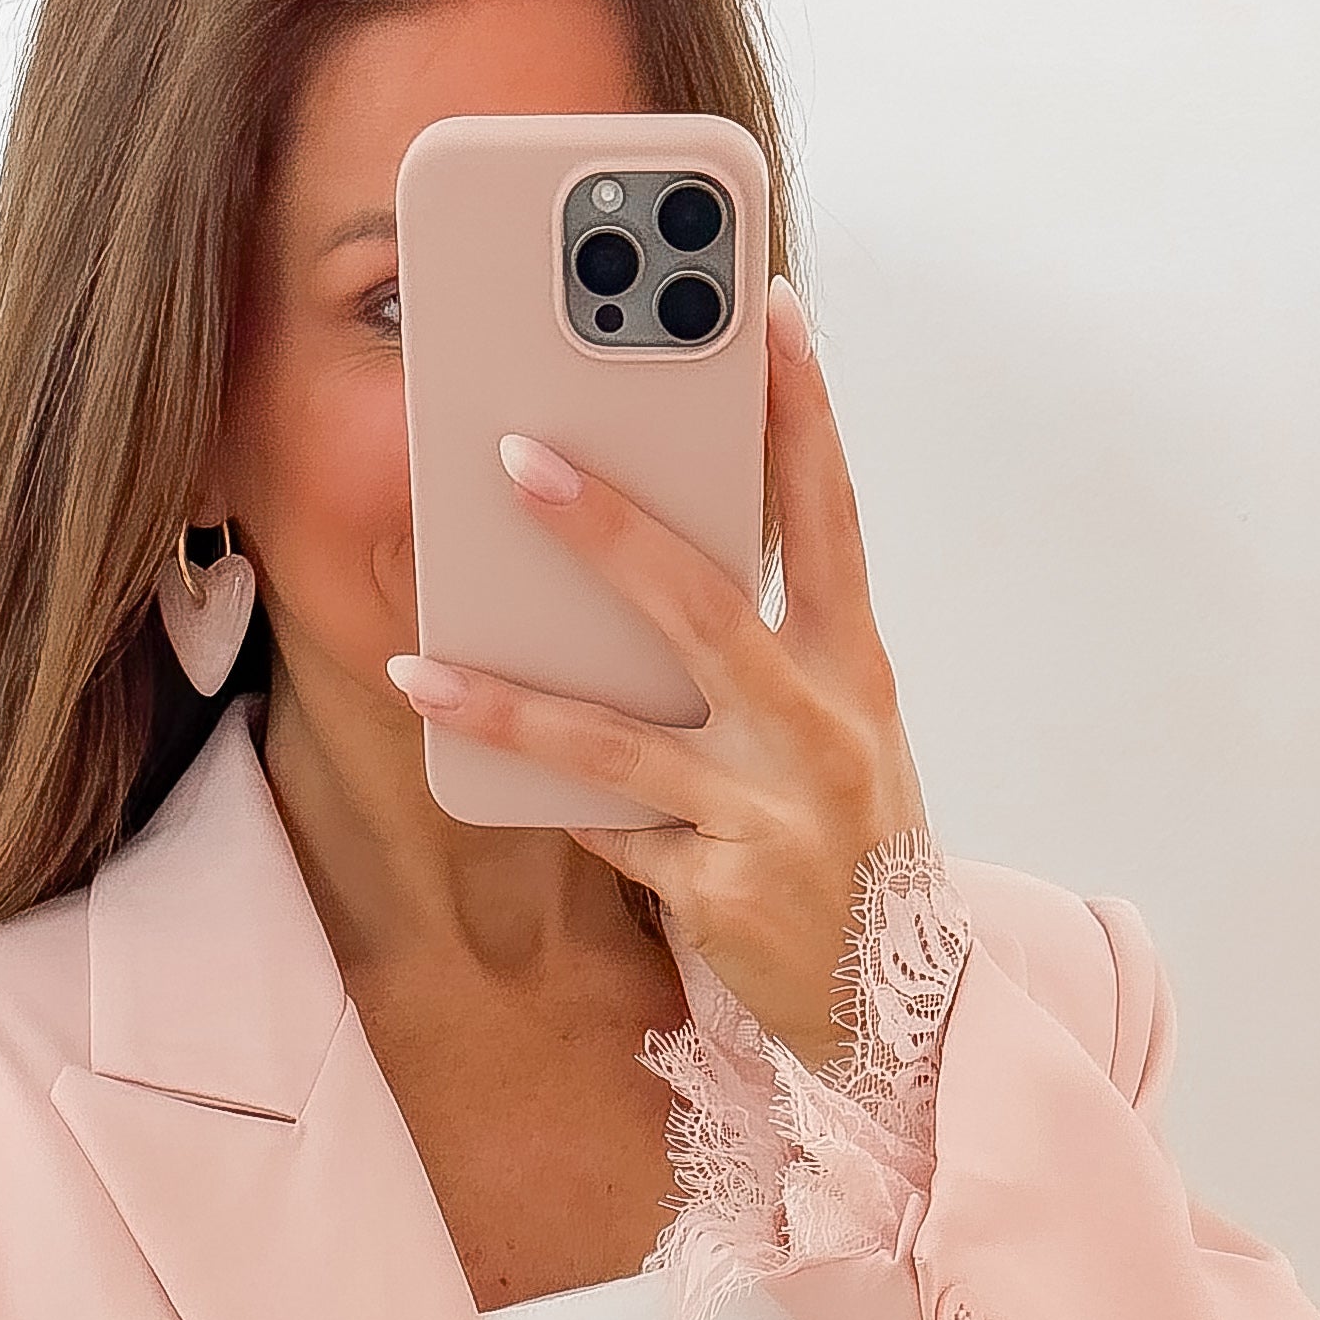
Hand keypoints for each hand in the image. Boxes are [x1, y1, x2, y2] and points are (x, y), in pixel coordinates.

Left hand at [386, 283, 925, 1065]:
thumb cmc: (851, 842)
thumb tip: (657, 553)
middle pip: (703, 609)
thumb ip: (770, 647)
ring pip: (618, 743)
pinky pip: (611, 832)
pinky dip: (554, 802)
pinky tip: (490, 764)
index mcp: (856, 670)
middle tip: (519, 457)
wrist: (896, 1004)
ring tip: (422, 665)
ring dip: (512, 701)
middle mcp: (818, 732)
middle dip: (607, 531)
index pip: (831, 519)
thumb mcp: (840, 728)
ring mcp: (766, 817)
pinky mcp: (717, 891)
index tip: (769, 315)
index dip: (804, 413)